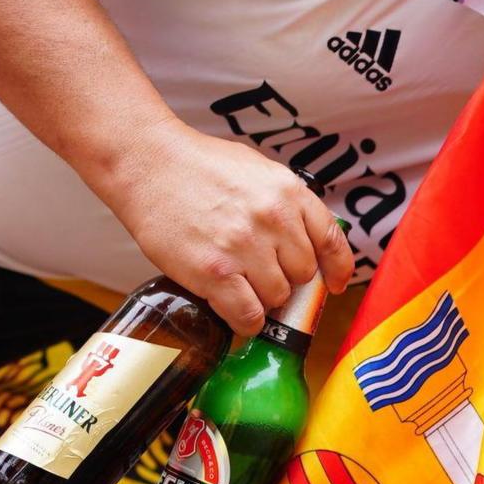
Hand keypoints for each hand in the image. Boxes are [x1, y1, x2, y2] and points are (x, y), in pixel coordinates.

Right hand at [95, 124, 353, 335]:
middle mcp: (273, 220)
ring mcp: (244, 247)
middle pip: (303, 275)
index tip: (334, 283)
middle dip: (287, 279)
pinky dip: (246, 321)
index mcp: (289, 192)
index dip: (337, 269)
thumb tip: (307, 240)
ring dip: (263, 298)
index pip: (331, 241)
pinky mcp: (215, 273)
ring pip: (277, 297)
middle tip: (262, 274)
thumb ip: (286, 203)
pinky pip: (248, 315)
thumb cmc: (197, 166)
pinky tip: (235, 311)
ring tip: (240, 283)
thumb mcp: (257, 170)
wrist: (146, 162)